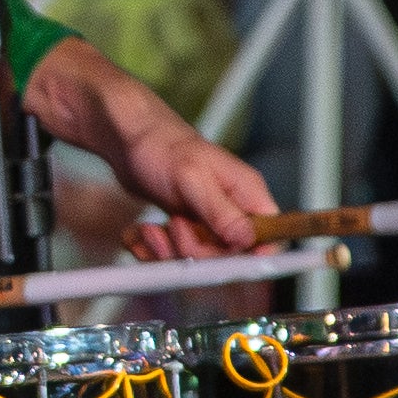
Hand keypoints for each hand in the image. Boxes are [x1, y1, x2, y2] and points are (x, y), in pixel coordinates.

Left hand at [27, 42, 267, 257]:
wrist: (127, 137)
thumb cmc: (161, 145)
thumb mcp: (192, 178)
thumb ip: (220, 211)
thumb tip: (248, 238)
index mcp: (246, 194)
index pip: (270, 236)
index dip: (253, 255)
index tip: (223, 260)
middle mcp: (231, 208)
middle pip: (229, 256)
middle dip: (196, 251)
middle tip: (174, 227)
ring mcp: (206, 219)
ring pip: (198, 259)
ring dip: (169, 252)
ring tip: (152, 230)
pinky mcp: (184, 226)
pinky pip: (173, 254)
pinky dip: (152, 250)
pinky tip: (142, 232)